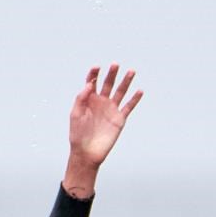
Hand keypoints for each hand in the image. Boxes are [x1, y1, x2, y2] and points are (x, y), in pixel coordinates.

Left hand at [65, 63, 141, 194]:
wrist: (87, 152)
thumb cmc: (78, 134)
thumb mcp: (76, 114)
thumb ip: (81, 97)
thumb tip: (90, 84)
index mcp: (89, 99)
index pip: (93, 81)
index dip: (94, 73)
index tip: (97, 67)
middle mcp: (101, 102)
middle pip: (108, 83)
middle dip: (112, 73)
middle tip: (115, 64)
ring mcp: (111, 109)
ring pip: (120, 92)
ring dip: (126, 82)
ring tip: (131, 71)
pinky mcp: (119, 119)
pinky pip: (129, 107)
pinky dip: (135, 99)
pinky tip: (140, 91)